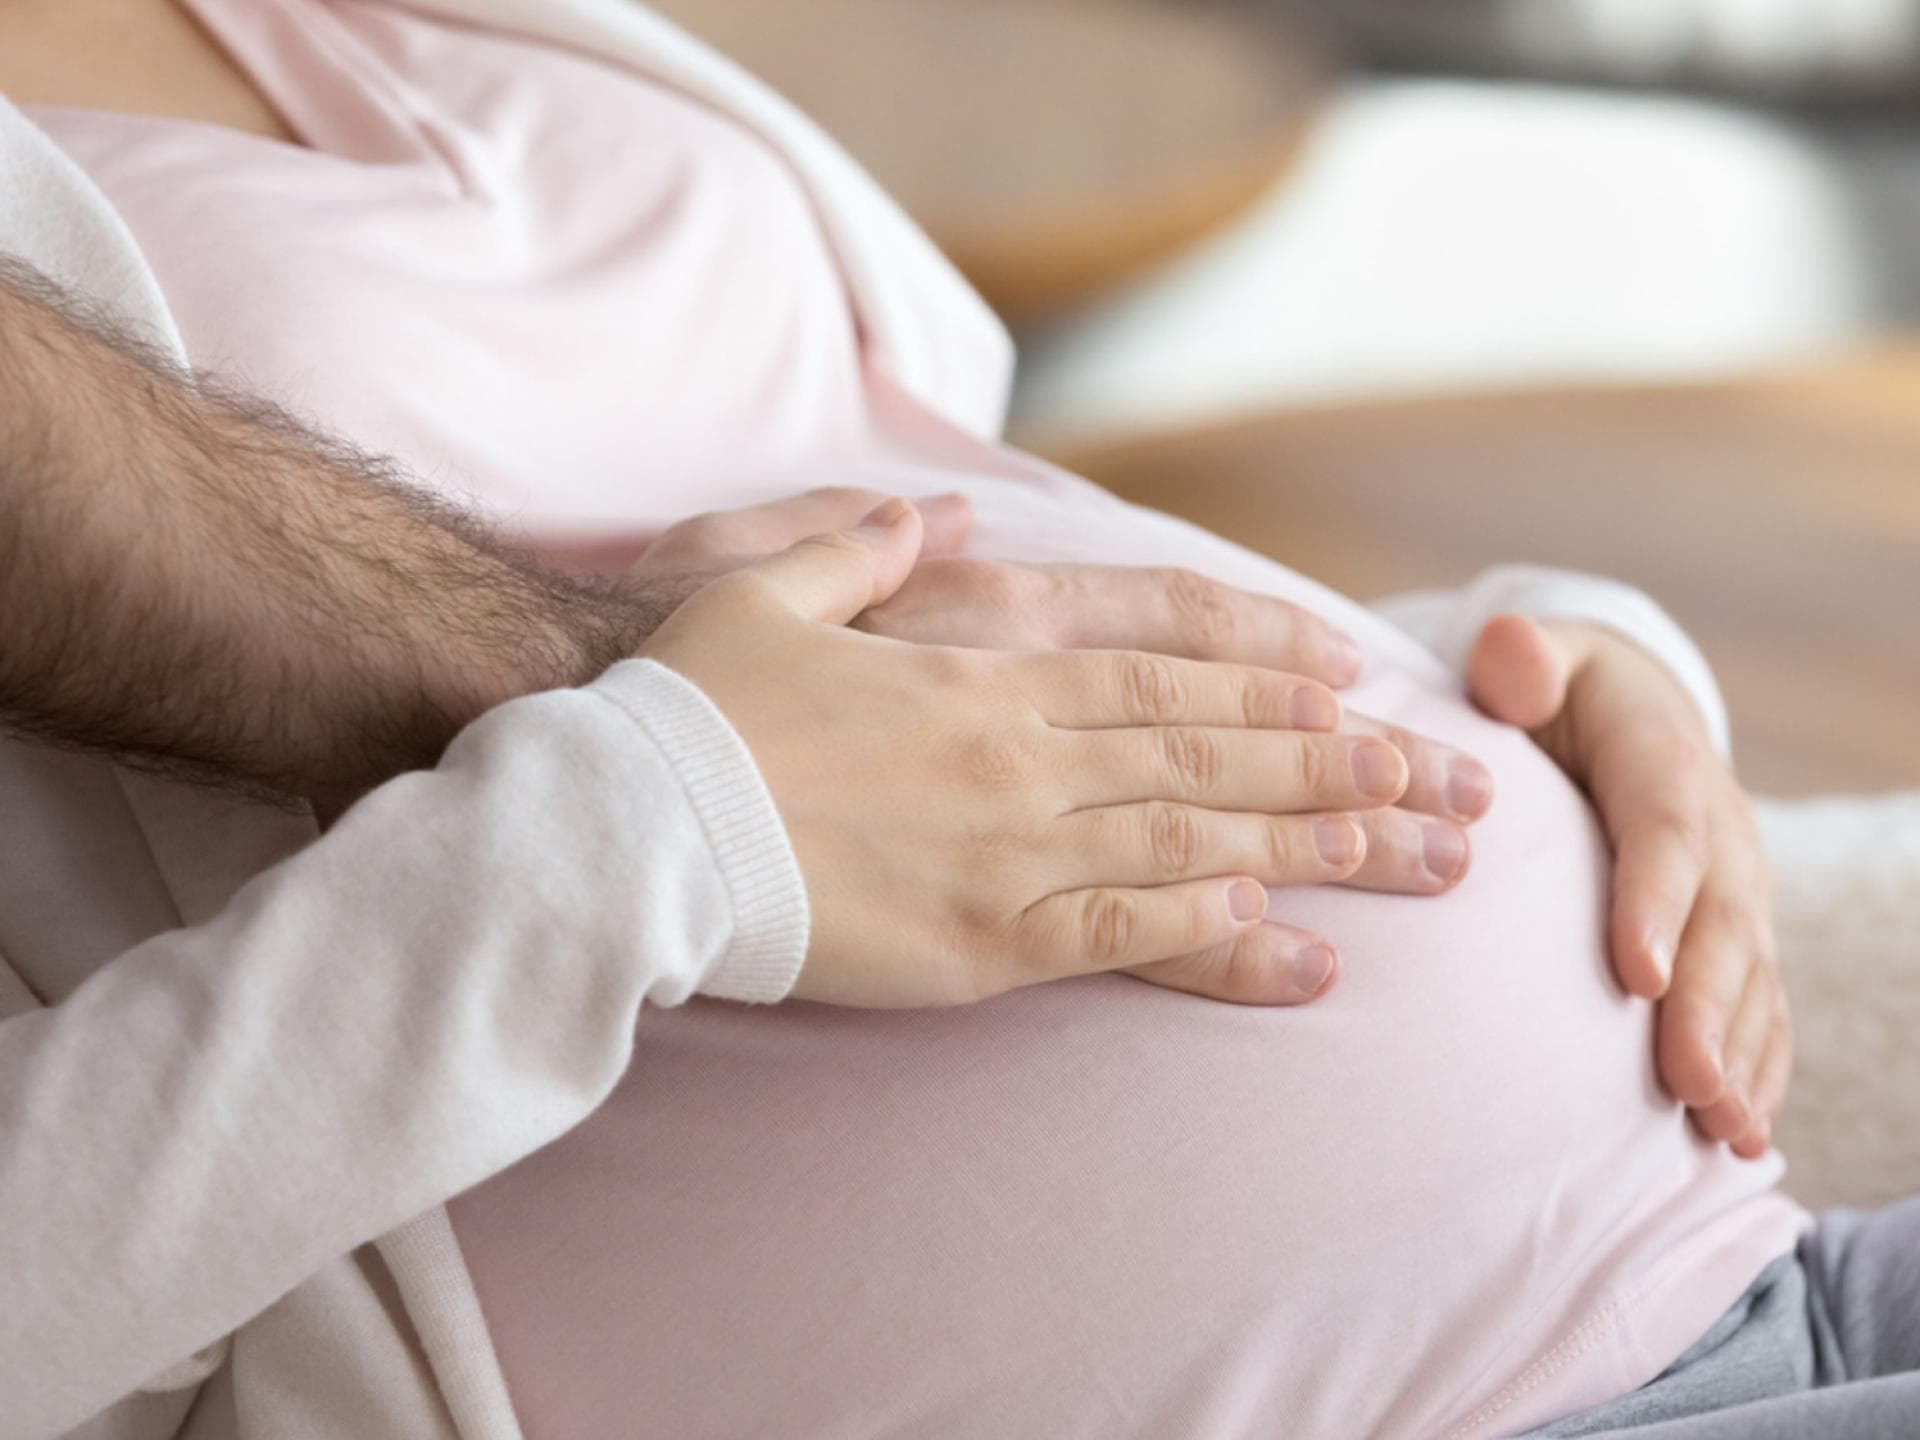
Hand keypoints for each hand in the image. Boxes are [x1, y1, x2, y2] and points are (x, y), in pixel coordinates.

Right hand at [642, 498, 1415, 1008]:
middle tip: (1438, 779)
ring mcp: (1007, 851)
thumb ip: (865, 542)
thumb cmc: (682, 699)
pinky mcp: (976, 947)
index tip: (1350, 681)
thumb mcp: (763, 579)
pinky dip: (1207, 935)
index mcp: (977, 660)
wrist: (619, 821)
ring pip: (1190, 842)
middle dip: (1333, 762)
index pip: (1158, 661)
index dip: (1263, 672)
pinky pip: (1117, 938)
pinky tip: (1285, 937)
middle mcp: (1017, 750)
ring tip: (1407, 853)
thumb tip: (948, 523)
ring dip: (1308, 844)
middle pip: (1206, 752)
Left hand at [1468, 615, 1785, 1157]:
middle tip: (1687, 1083)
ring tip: (1723, 1130)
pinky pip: (1758, 1007)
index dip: (1655, 903)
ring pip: (1750, 980)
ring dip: (1740, 1056)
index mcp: (1663, 766)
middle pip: (1720, 926)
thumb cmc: (1559, 696)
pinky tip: (1739, 1134)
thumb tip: (1507, 653)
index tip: (1635, 975)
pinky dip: (1756, 1068)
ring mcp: (1736, 893)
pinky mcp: (1735, 939)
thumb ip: (1522, 660)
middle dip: (1708, 1009)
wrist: (1631, 715)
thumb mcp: (1539, 661)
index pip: (1664, 834)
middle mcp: (1718, 836)